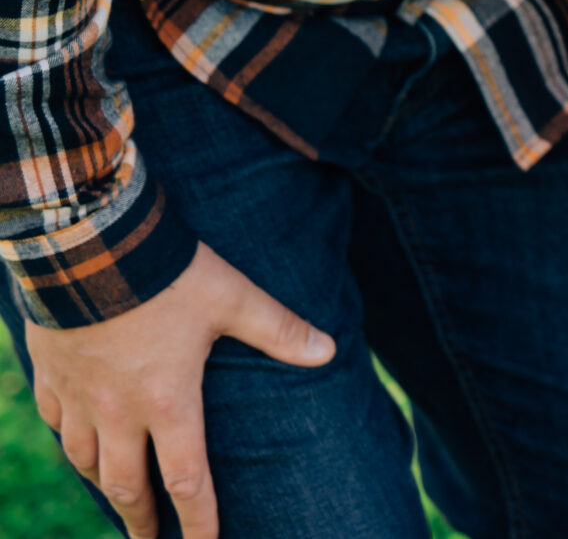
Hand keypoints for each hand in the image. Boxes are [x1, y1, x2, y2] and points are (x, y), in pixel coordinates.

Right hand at [24, 241, 333, 538]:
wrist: (89, 244)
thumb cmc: (169, 274)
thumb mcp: (234, 298)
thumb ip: (280, 329)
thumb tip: (329, 351)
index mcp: (169, 402)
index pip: (186, 480)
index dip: (198, 520)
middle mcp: (118, 412)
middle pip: (127, 486)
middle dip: (141, 522)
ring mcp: (78, 398)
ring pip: (85, 463)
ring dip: (104, 486)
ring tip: (119, 500)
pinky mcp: (50, 377)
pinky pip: (57, 426)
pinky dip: (70, 444)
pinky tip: (79, 445)